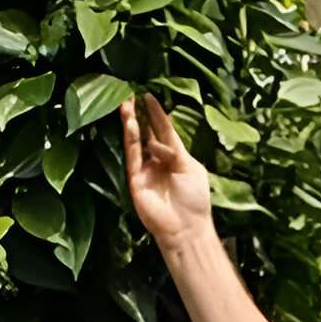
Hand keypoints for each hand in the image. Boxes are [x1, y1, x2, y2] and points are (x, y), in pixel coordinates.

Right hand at [120, 94, 214, 249]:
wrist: (186, 228)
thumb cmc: (195, 200)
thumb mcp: (191, 169)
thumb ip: (174, 152)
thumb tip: (155, 143)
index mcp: (176, 156)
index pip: (164, 130)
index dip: (157, 114)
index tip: (149, 96)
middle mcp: (158, 160)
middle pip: (146, 132)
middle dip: (140, 114)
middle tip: (131, 93)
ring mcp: (145, 170)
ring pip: (135, 141)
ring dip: (130, 122)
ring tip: (125, 103)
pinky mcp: (135, 180)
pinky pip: (132, 156)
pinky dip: (130, 140)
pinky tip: (129, 124)